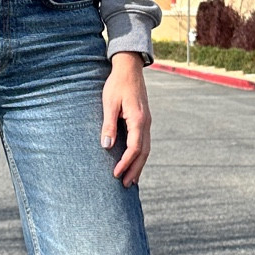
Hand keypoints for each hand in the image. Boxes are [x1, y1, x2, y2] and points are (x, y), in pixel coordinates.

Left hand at [102, 51, 151, 185]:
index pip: (134, 148)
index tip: (116, 174)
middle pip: (144, 152)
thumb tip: (107, 146)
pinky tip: (134, 162)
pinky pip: (144, 142)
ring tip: (132, 179)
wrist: (129, 69)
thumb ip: (109, 124)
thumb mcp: (109, 103)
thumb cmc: (117, 84)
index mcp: (139, 120)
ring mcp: (147, 122)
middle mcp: (146, 123)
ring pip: (146, 148)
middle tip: (126, 185)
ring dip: (139, 165)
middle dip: (135, 170)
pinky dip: (140, 155)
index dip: (126, 163)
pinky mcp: (144, 120)